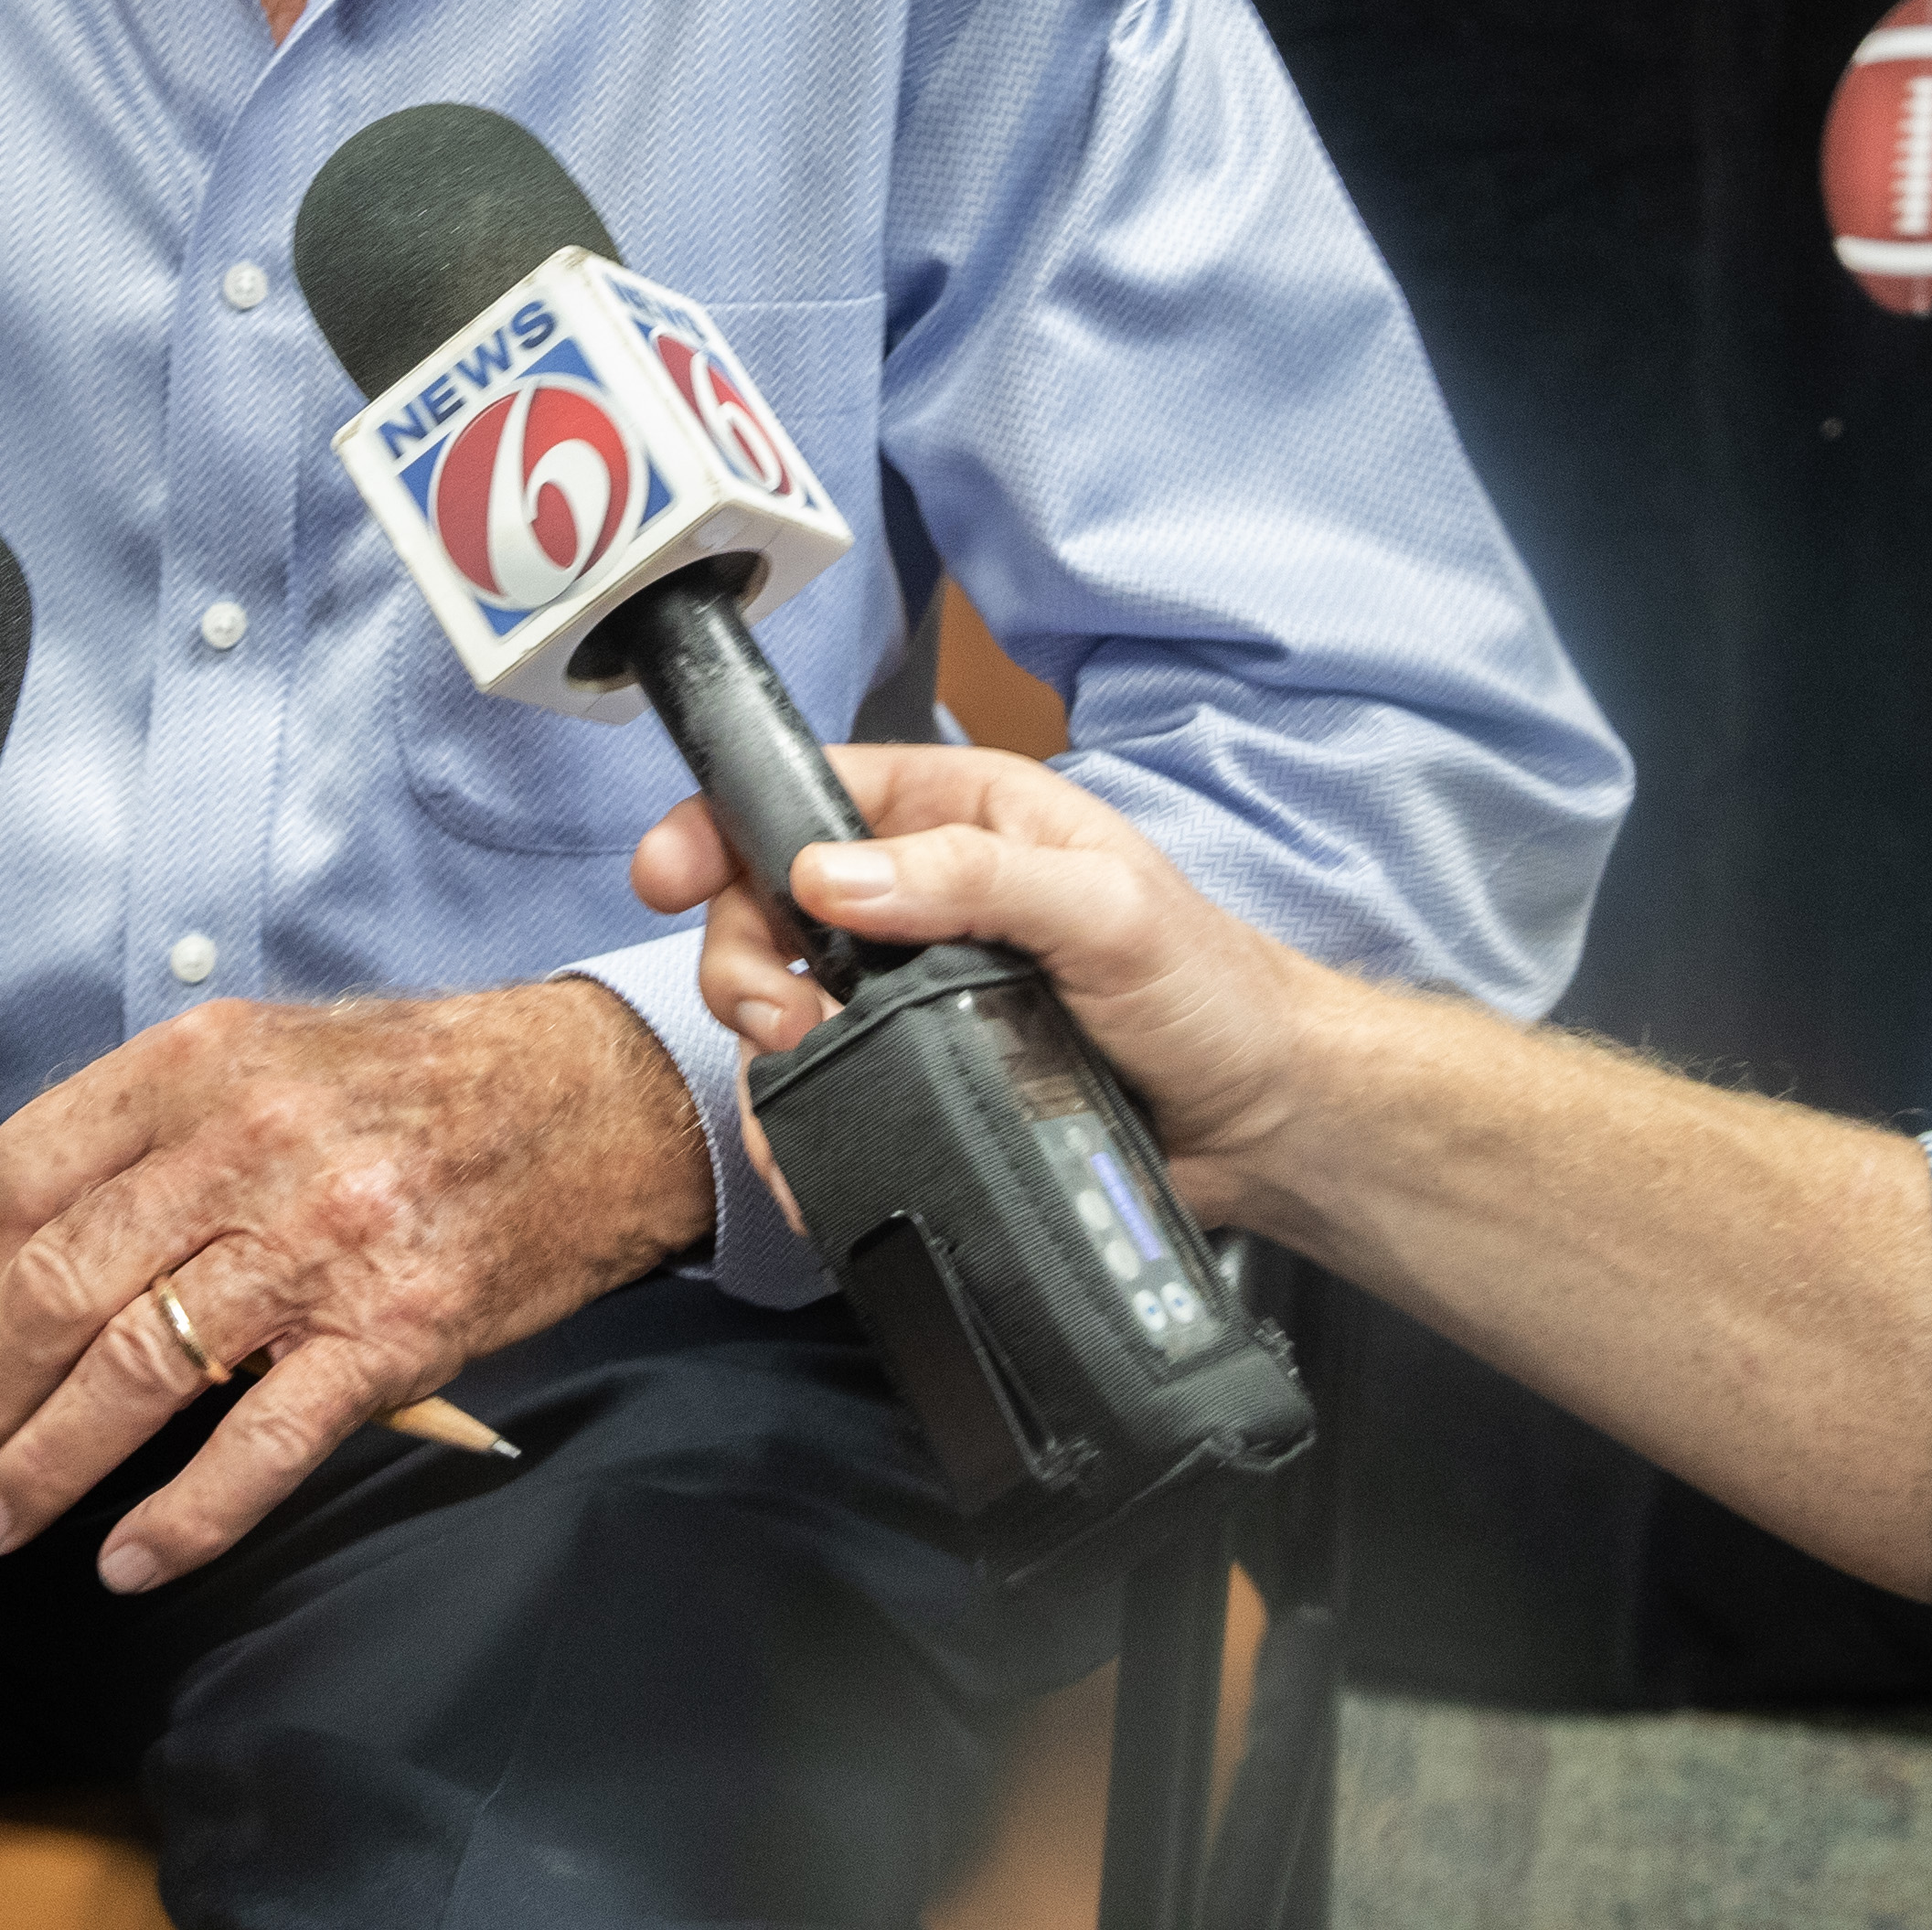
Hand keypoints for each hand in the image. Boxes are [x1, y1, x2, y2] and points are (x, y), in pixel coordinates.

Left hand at [0, 983, 710, 1590]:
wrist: (595, 1099)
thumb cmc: (427, 1081)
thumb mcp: (272, 1052)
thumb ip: (159, 1128)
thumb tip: (39, 1245)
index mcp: (204, 1063)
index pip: (29, 1172)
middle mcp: (251, 1144)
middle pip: (61, 1286)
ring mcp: (323, 1243)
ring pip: (135, 1371)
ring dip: (43, 1466)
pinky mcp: (394, 1334)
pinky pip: (258, 1446)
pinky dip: (181, 1518)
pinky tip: (131, 1558)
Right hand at [634, 746, 1320, 1238]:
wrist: (1262, 1121)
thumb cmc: (1208, 990)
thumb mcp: (1104, 906)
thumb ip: (973, 877)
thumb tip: (832, 874)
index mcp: (967, 820)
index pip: (815, 790)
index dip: (728, 820)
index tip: (669, 869)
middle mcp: (927, 896)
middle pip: (770, 900)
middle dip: (745, 953)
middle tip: (782, 1012)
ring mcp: (916, 991)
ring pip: (783, 996)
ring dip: (765, 1036)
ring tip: (803, 1067)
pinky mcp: (919, 1075)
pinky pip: (823, 1084)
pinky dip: (794, 1112)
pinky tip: (805, 1140)